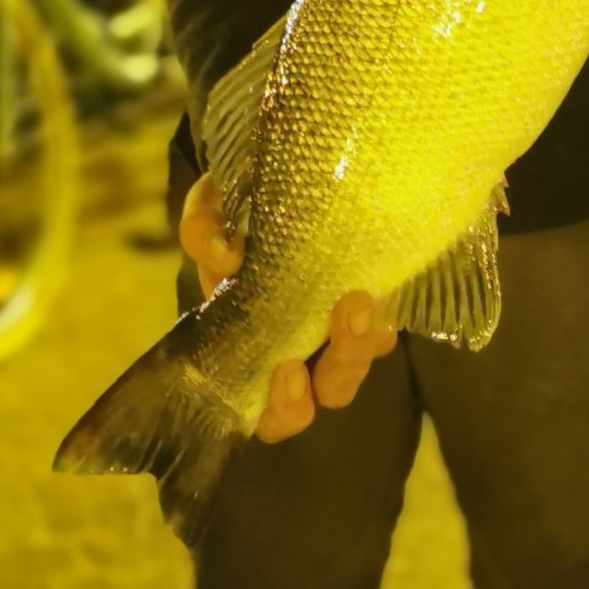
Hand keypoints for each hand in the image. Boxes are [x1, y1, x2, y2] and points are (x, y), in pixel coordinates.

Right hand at [179, 170, 399, 442]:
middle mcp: (300, 350)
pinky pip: (385, 329)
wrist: (280, 181)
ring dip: (360, 344)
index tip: (286, 368)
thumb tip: (225, 257)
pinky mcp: (373, 307)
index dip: (279, 406)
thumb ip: (203, 230)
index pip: (266, 408)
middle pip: (326, 394)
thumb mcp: (210, 211)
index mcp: (250, 344)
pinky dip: (382, 317)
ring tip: (359, 298)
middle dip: (338, 372)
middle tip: (338, 325)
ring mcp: (339, 331)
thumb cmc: (237, 210)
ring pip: (359, 364)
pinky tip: (377, 286)